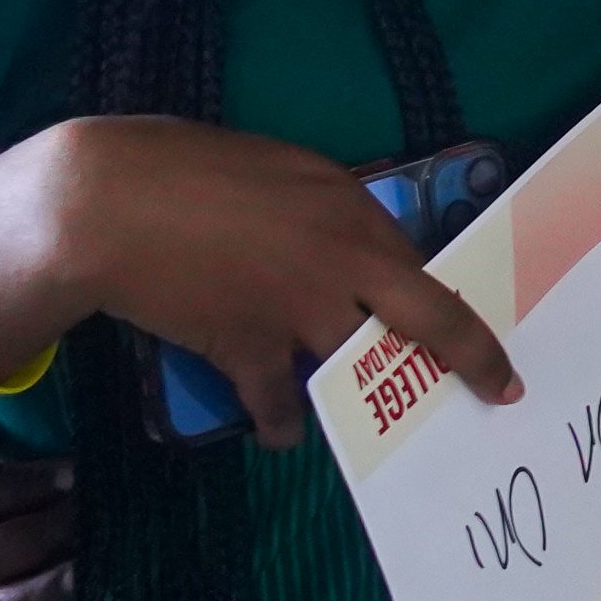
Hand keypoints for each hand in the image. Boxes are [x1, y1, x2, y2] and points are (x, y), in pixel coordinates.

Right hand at [0, 120, 514, 446]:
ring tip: (368, 424)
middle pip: (427, 317)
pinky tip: (279, 434)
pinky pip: (282, 402)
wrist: (103, 204)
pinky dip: (282, 423)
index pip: (421, 259)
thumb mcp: (275, 168)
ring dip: (358, 398)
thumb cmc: (180, 166)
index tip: (478, 319)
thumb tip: (344, 240)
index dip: (447, 294)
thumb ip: (320, 207)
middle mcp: (339, 259)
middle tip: (498, 387)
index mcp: (348, 207)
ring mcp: (298, 309)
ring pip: (355, 368)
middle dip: (471, 356)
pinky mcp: (249, 348)